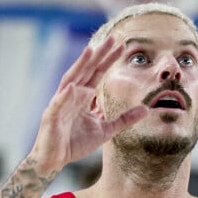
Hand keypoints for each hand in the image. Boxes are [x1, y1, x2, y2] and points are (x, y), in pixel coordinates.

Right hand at [31, 36, 146, 171]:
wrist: (54, 159)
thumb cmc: (75, 142)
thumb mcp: (105, 130)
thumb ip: (124, 119)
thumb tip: (145, 109)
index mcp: (83, 96)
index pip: (98, 73)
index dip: (109, 59)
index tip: (123, 46)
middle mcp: (71, 95)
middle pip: (87, 70)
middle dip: (99, 54)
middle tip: (112, 38)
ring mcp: (60, 104)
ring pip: (71, 80)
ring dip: (80, 65)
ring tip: (90, 51)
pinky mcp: (51, 117)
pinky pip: (59, 105)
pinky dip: (65, 96)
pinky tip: (73, 87)